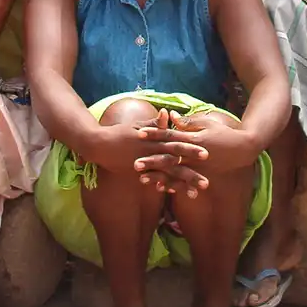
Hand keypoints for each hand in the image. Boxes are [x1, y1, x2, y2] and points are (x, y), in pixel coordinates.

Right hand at [83, 108, 208, 181]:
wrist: (98, 144)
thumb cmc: (119, 133)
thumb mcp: (138, 126)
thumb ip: (154, 122)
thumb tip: (167, 112)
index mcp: (154, 139)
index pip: (176, 143)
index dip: (191, 148)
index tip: (207, 153)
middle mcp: (151, 151)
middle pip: (175, 162)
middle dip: (192, 171)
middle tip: (207, 180)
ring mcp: (144, 163)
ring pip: (166, 174)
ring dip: (182, 183)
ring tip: (196, 192)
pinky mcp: (136, 171)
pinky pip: (152, 179)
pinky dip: (163, 185)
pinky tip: (174, 193)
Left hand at [138, 110, 260, 175]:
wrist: (243, 150)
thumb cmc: (224, 133)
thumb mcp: (206, 123)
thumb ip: (187, 121)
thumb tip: (169, 115)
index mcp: (193, 138)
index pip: (170, 135)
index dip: (154, 133)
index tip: (139, 132)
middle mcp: (193, 154)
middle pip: (168, 156)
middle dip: (151, 159)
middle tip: (134, 163)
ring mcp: (197, 166)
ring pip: (174, 172)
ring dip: (158, 175)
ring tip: (142, 178)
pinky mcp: (202, 174)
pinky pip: (185, 182)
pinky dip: (173, 185)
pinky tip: (160, 188)